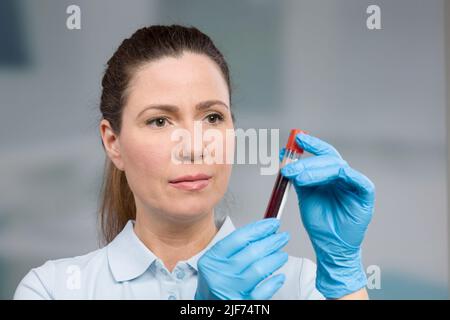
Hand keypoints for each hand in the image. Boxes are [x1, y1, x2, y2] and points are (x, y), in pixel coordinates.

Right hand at [195, 218, 289, 299]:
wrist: (208, 306)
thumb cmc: (215, 282)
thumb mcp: (216, 262)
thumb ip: (234, 249)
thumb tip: (263, 233)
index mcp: (212, 260)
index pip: (238, 238)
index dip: (258, 229)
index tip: (271, 224)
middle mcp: (219, 275)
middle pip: (251, 252)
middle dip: (271, 241)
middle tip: (282, 236)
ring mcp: (230, 290)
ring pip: (259, 270)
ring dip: (274, 259)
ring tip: (282, 255)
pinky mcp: (242, 304)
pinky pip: (262, 292)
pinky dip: (273, 283)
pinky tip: (279, 277)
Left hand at [280, 133, 374, 298]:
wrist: (330, 246)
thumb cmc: (320, 222)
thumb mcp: (305, 195)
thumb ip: (299, 178)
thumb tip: (286, 159)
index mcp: (331, 175)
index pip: (323, 153)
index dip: (311, 144)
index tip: (296, 139)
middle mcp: (344, 176)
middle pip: (327, 159)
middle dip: (306, 162)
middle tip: (288, 168)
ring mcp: (355, 184)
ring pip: (338, 167)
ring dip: (316, 170)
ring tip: (298, 177)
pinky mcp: (365, 195)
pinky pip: (358, 180)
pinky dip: (345, 174)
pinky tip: (329, 176)